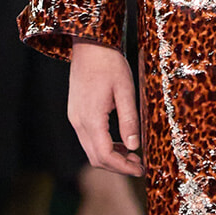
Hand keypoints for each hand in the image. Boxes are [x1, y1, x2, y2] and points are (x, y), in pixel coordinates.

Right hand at [68, 40, 143, 176]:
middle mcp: (78, 121)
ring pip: (91, 150)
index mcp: (91, 118)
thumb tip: (133, 147)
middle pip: (95, 158)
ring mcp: (75, 118)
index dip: (123, 167)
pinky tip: (120, 142)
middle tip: (139, 165)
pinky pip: (88, 139)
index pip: (104, 155)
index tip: (140, 169)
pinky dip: (104, 146)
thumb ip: (129, 120)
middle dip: (117, 167)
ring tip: (133, 155)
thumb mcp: (126, 91)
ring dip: (111, 157)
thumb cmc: (109, 64)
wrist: (89, 45)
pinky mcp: (76, 113)